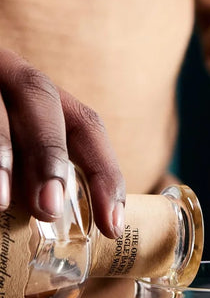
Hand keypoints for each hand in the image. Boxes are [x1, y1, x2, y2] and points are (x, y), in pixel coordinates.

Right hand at [0, 48, 124, 237]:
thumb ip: (39, 179)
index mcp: (43, 94)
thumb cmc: (1, 142)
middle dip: (50, 154)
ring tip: (2, 202)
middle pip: (39, 95)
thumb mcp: (21, 151)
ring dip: (1, 155)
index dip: (105, 173)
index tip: (111, 225)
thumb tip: (58, 225)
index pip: (87, 125)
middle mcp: (9, 71)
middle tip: (50, 210)